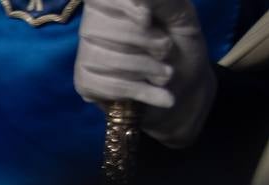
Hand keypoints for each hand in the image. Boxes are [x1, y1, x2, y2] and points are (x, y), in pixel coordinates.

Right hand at [74, 0, 214, 147]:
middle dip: (142, 41)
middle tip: (167, 49)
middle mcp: (93, 25)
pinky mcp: (85, 81)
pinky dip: (138, 90)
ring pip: (105, 59)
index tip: (146, 19)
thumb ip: (161, 2)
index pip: (100, 0)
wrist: (183, 88)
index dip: (121, 7)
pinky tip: (156, 92)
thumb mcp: (181, 17)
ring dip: (146, 69)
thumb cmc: (182, 47)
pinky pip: (105, 86)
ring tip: (166, 74)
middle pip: (98, 29)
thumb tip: (137, 0)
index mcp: (113, 4)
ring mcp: (85, 55)